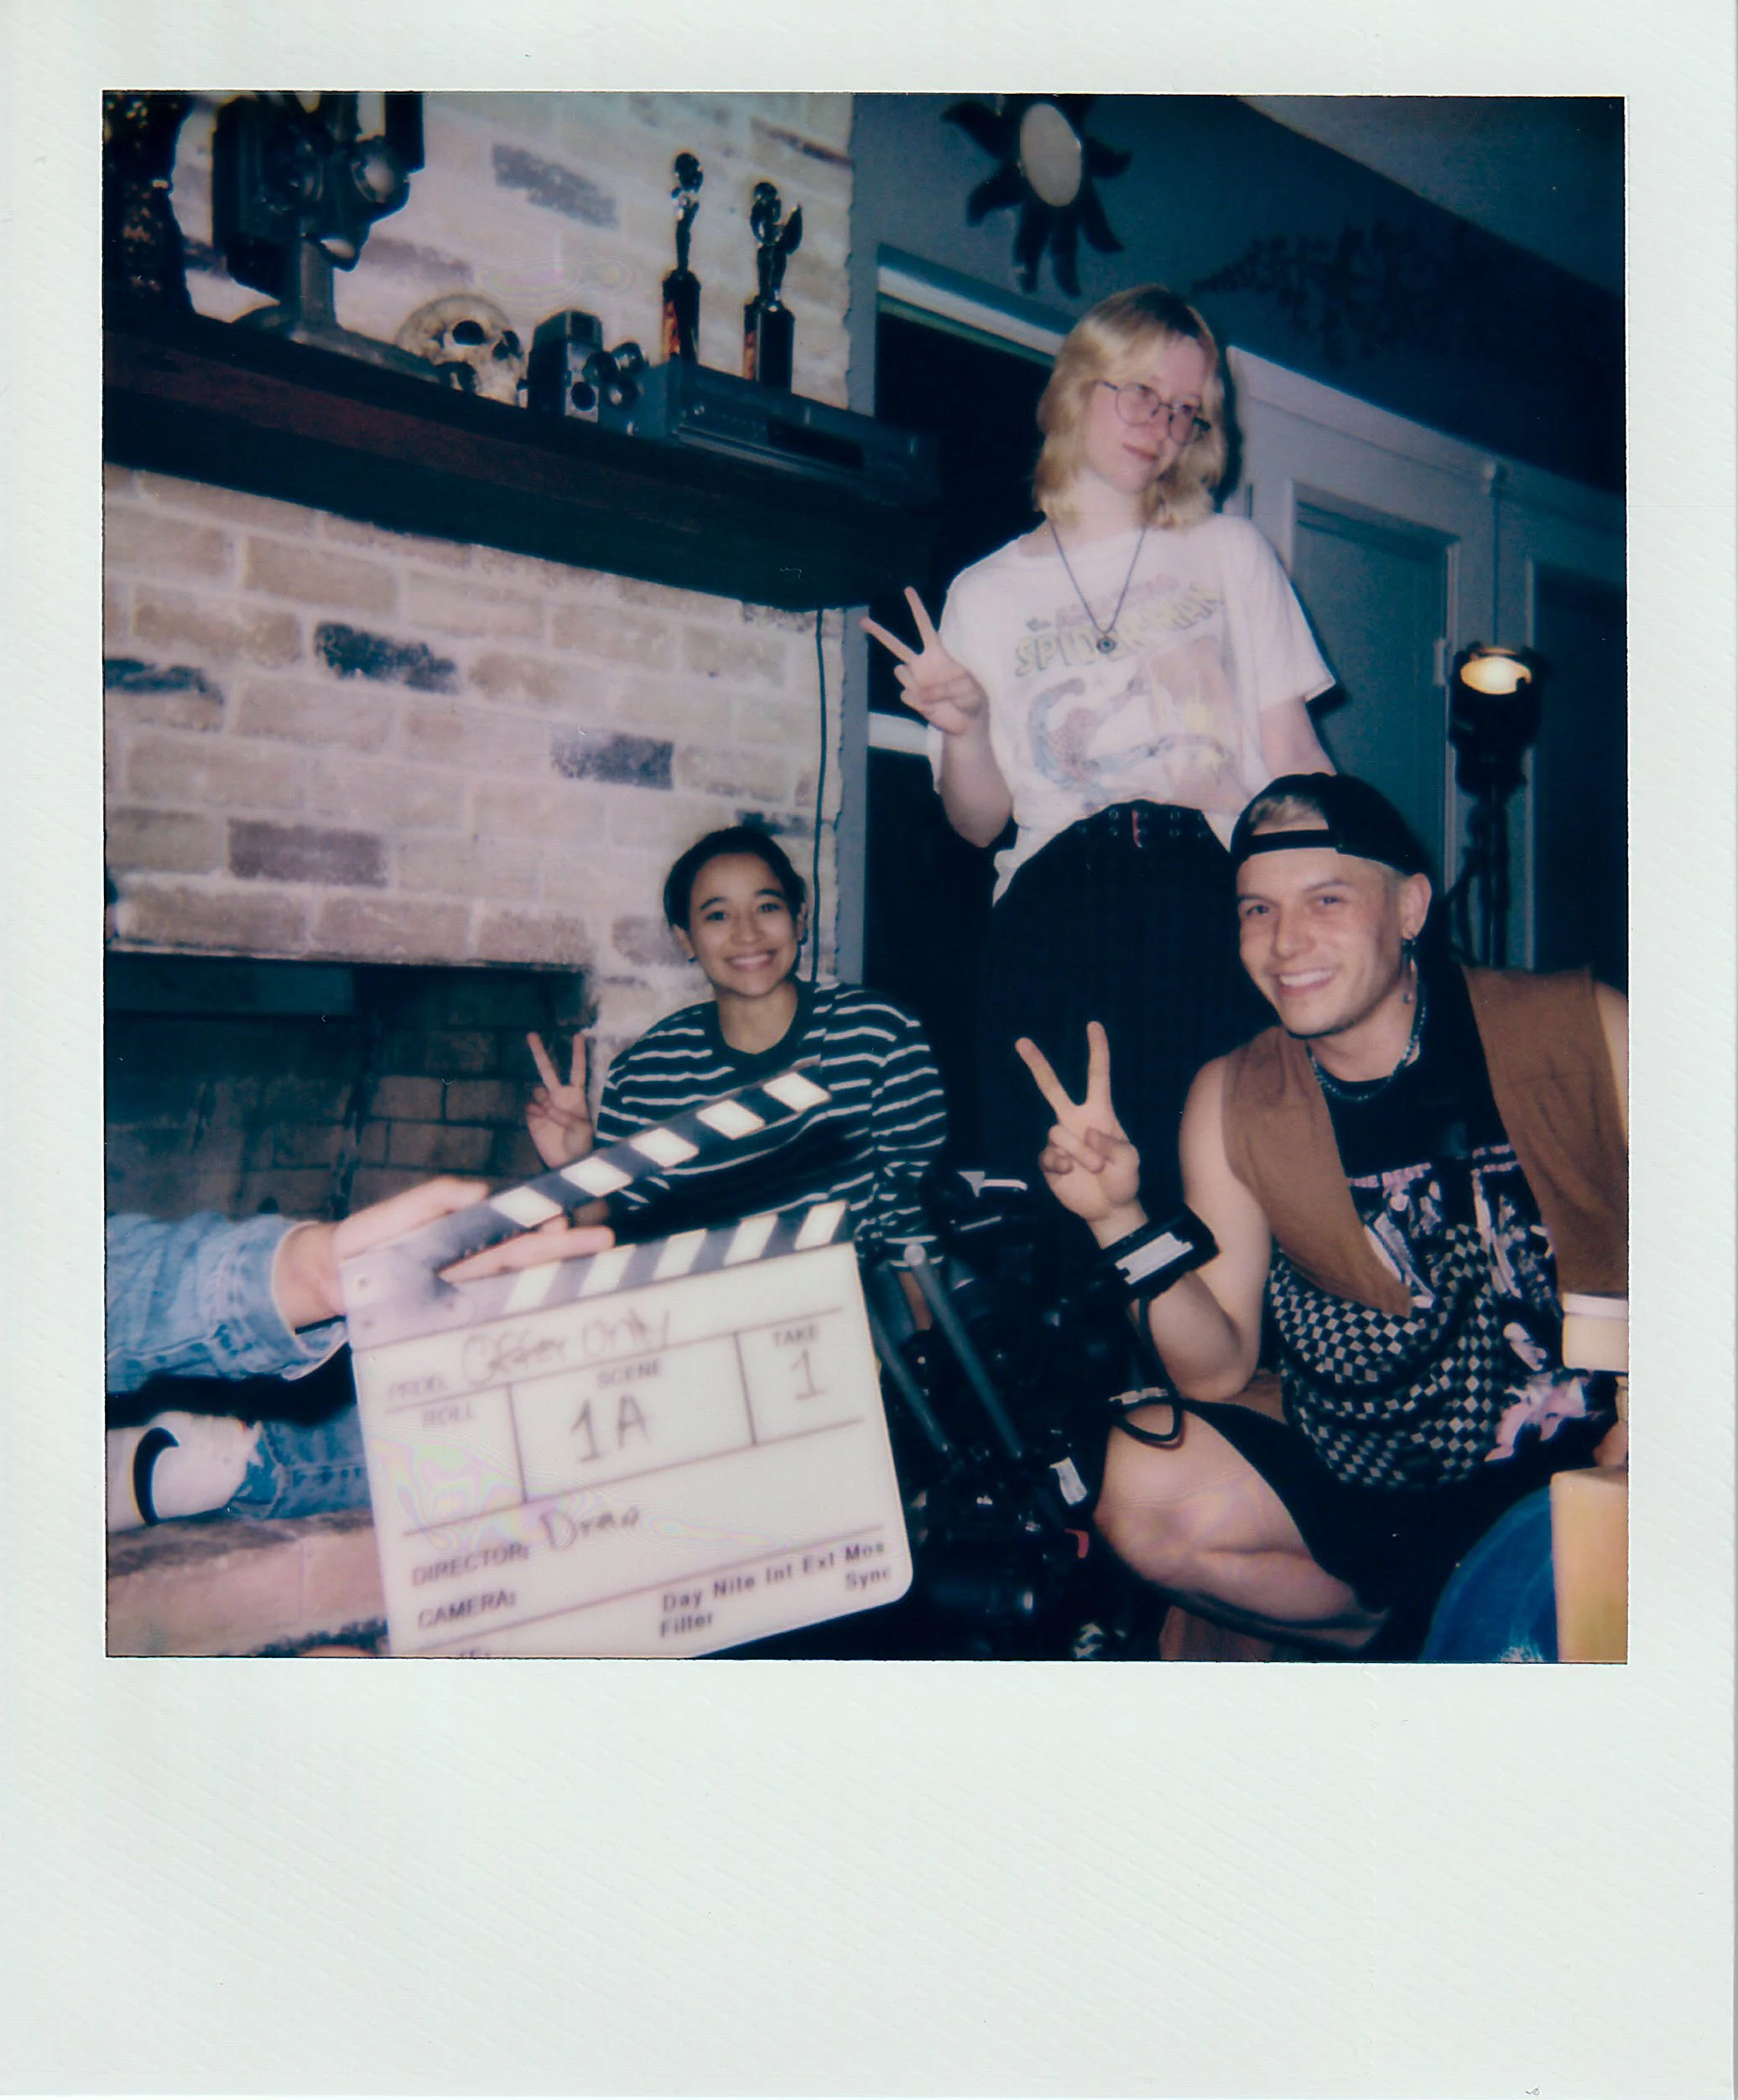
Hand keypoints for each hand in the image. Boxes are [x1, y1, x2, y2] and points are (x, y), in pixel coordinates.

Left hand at [276, 1178, 616, 1327]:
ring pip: (518, 1285)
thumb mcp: (403, 1210)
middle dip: (568, 1249)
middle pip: (529, 1256)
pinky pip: (490, 1316)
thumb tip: (482, 1192)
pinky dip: (520, 1316)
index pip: (520, 1228)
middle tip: (607, 1240)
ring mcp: (467, 1292)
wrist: (331, 1276)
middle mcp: (477, 1264)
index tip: (572, 1220)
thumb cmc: (370, 1237)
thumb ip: (437, 1197)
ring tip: (593, 1274)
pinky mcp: (451, 1317)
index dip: (548, 1225)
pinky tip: (546, 1320)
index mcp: (472, 1233)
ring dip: (554, 1281)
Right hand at [526, 1030, 593, 1168]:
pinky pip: (529, 1107)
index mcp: (576, 1096)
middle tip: (531, 1034)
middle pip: (548, 1070)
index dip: (577, 1054)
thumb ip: (567, 1116)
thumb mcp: (582, 1130)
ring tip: (550, 1117)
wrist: (565, 1162)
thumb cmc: (581, 1145)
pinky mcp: (532, 1116)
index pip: (577, 1070)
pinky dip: (534, 1112)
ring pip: (537, 1090)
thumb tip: (546, 1107)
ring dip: (542, 1100)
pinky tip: (541, 1122)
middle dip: (539, 1052)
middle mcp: (559, 1096)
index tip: (578, 1035)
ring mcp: (544, 1105)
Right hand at [861, 588, 989, 738]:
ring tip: (934, 695)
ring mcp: (915, 681)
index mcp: (938, 653)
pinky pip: (907, 695)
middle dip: (879, 633)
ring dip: (914, 682)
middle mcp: (922, 664)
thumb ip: (946, 687)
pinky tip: (934, 708)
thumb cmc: (974, 698)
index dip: (916, 609)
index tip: (908, 590)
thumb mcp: (969, 687)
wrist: (967, 722)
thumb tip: (919, 693)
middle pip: (896, 645)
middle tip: (863, 621)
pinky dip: (921, 703)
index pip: (925, 626)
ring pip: (899, 672)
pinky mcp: (912, 699)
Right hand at [1014, 1022, 1143, 1229]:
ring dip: (1079, 1152)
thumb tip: (1088, 1133)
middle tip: (1021, 1041)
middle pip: (1052, 1088)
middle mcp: (1076, 1121)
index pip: (1097, 1076)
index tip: (1093, 1025)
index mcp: (1100, 1113)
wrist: (1108, 1208)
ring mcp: (1061, 1140)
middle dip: (1037, 1064)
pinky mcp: (1049, 1160)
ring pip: (1057, 1132)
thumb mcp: (1131, 1160)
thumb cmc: (1124, 1180)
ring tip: (1095, 1168)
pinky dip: (1061, 1165)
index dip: (1097, 1051)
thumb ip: (1114, 1144)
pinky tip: (1071, 1174)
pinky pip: (1048, 1154)